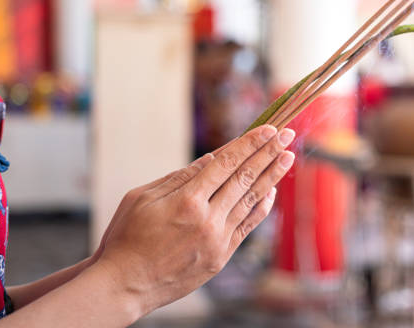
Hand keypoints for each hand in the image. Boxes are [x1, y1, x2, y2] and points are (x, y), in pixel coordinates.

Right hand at [91, 125, 295, 318]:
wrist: (125, 285)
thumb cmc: (126, 237)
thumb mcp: (142, 198)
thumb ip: (179, 177)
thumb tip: (211, 158)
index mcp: (187, 200)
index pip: (227, 163)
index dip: (249, 144)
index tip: (268, 129)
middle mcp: (207, 218)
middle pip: (245, 178)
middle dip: (268, 153)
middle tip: (287, 135)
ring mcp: (217, 239)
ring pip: (252, 201)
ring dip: (272, 177)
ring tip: (288, 157)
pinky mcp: (221, 256)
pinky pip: (248, 226)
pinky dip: (261, 207)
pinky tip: (271, 192)